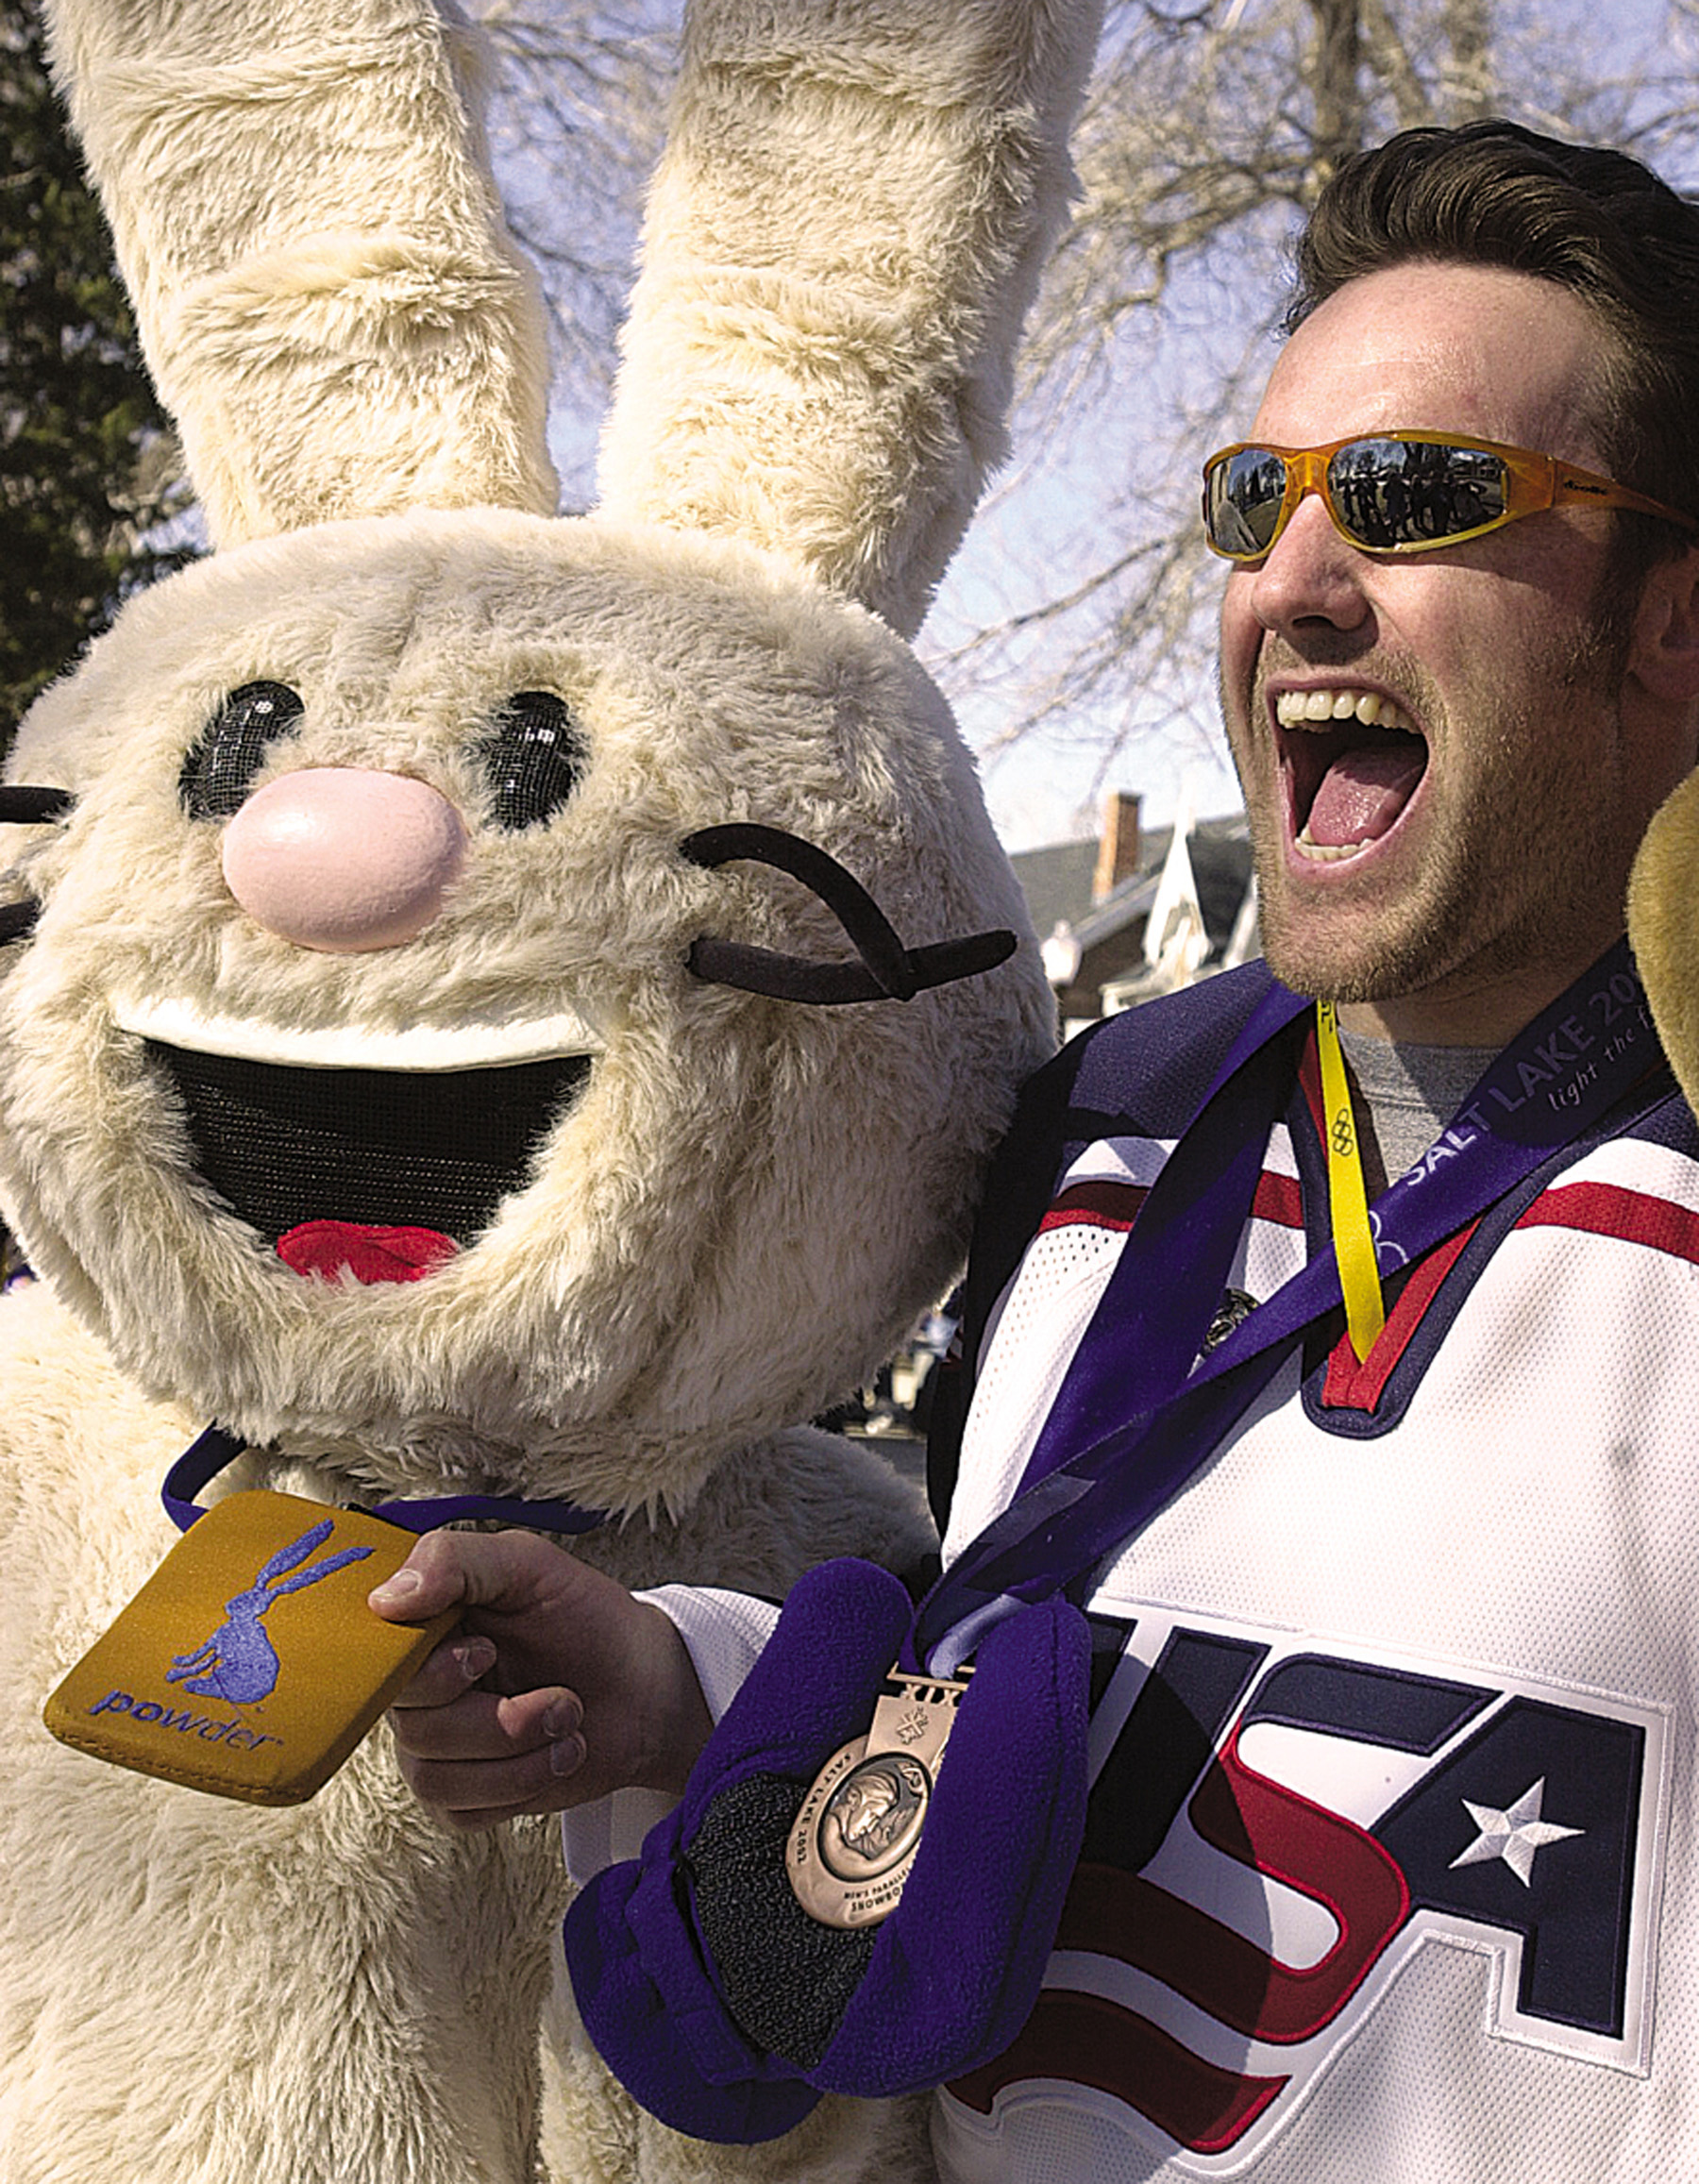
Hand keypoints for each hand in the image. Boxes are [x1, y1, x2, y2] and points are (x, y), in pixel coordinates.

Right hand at [368, 1530, 711, 1829]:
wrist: (643, 1684)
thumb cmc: (585, 1617)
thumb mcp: (529, 1566)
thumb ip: (455, 1561)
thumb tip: (384, 1601)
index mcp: (422, 1627)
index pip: (377, 1660)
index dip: (432, 1668)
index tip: (486, 1651)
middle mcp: (418, 1688)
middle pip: (411, 1724)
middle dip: (498, 1718)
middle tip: (558, 1694)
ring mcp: (437, 1746)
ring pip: (435, 1777)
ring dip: (521, 1752)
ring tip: (569, 1718)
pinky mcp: (464, 1797)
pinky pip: (461, 1812)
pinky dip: (523, 1785)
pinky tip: (560, 1754)